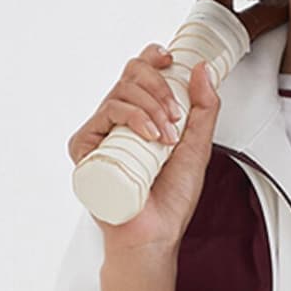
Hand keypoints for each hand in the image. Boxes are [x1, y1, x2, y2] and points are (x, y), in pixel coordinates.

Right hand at [68, 43, 221, 261]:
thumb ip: (204, 108)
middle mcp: (118, 121)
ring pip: (121, 90)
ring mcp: (100, 132)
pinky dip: (134, 117)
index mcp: (141, 116)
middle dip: (160, 86)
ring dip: (152, 106)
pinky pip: (107, 113)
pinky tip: (152, 139)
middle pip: (131, 73)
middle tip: (176, 117)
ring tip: (167, 137)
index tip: (171, 60)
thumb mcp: (197, 147)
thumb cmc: (170, 200)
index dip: (153, 57)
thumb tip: (202, 68)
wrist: (155, 233)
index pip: (140, 72)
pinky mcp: (86, 147)